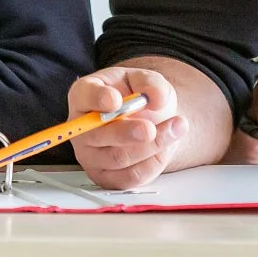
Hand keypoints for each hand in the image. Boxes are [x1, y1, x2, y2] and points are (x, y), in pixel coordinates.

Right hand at [67, 67, 188, 189]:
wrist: (150, 120)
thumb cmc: (138, 97)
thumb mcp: (145, 79)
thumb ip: (150, 83)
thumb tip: (155, 98)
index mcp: (85, 95)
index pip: (84, 97)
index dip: (98, 100)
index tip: (115, 100)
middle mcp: (82, 128)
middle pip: (98, 135)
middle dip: (127, 133)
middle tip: (149, 129)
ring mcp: (91, 155)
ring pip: (119, 158)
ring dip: (152, 146)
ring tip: (175, 128)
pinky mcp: (106, 177)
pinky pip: (131, 177)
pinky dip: (153, 163)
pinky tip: (165, 147)